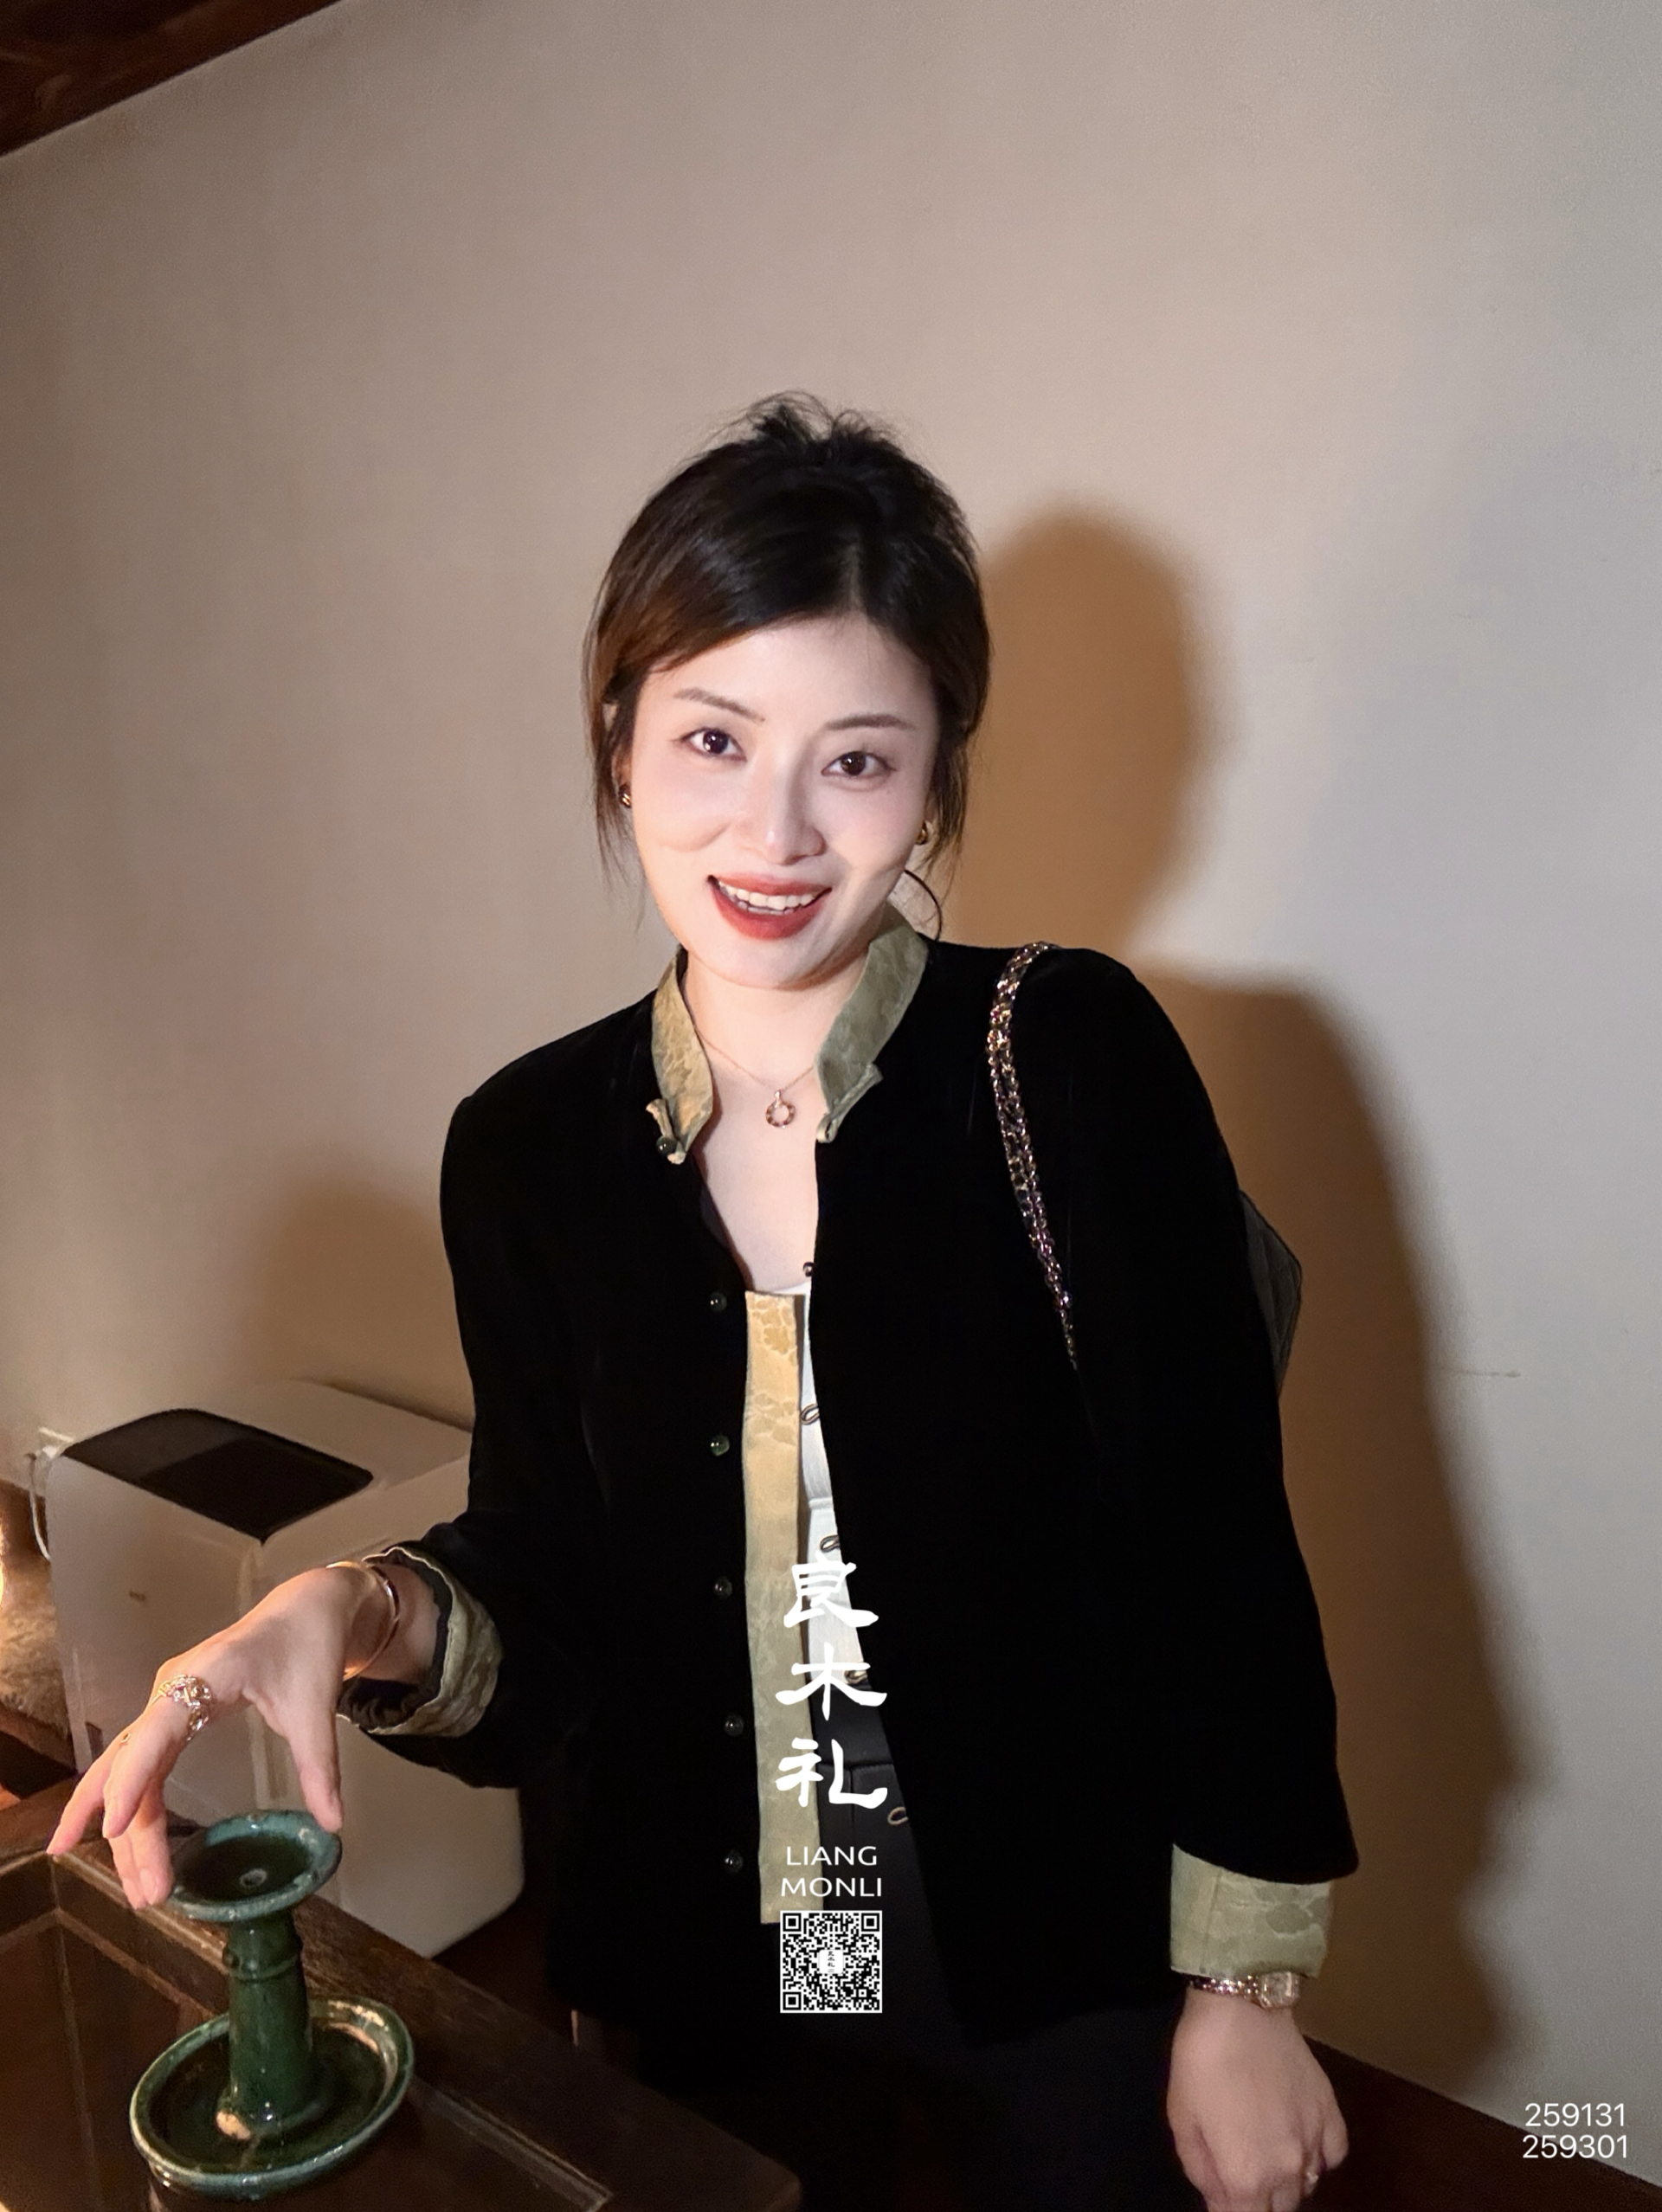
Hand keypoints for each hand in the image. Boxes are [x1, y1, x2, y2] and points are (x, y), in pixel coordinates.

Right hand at [45, 1564, 425, 1910]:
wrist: (307, 1608)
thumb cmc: (308, 1647)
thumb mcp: (316, 1706)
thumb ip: (319, 1765)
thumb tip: (333, 1824)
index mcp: (204, 1676)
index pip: (156, 1732)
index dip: (132, 1781)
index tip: (113, 1829)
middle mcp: (172, 1689)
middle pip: (134, 1764)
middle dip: (133, 1833)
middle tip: (149, 1896)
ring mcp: (167, 1701)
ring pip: (128, 1769)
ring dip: (127, 1829)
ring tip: (137, 1890)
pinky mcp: (172, 1714)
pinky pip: (140, 1763)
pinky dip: (131, 1805)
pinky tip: (119, 1843)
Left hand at [1167, 1987, 1347, 2210]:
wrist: (1240, 2009)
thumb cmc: (1201, 2063)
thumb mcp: (1182, 2121)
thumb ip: (1202, 2173)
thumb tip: (1219, 2200)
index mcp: (1246, 2179)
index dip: (1230, 2210)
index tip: (1225, 2195)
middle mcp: (1287, 2172)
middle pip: (1279, 2210)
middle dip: (1259, 2200)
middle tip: (1241, 2171)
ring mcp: (1315, 2144)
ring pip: (1307, 2187)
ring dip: (1287, 2182)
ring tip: (1266, 2154)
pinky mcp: (1332, 2115)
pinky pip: (1334, 2156)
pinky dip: (1319, 2157)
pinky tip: (1301, 2139)